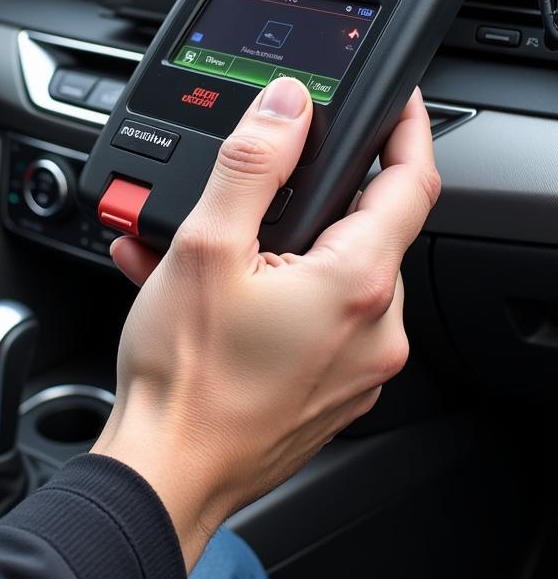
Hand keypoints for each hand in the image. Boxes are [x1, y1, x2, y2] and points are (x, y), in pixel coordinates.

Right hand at [91, 77, 440, 568]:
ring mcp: (356, 368)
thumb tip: (287, 106)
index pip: (413, 182)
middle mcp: (375, 330)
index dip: (407, 130)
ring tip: (193, 253)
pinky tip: (204, 296)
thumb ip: (251, 165)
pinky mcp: (329, 391)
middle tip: (243, 193)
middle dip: (302, 202)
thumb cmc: (185, 378)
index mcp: (357, 284)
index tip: (397, 104)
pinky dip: (268, 296)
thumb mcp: (205, 247)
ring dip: (270, 252)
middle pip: (360, 230)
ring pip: (325, 277)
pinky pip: (310, 322)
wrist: (166, 474)